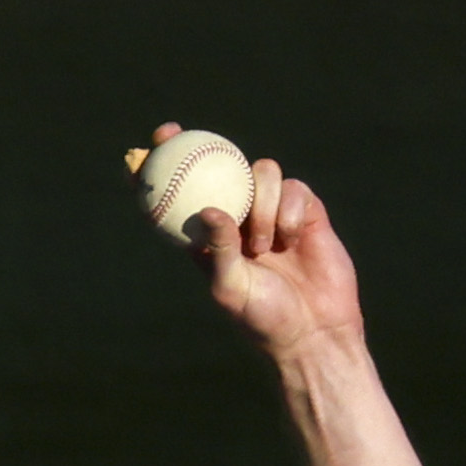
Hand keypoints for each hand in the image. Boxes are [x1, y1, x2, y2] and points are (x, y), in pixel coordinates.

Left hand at [153, 121, 362, 360]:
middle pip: (220, 168)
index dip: (167, 169)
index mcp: (211, 238)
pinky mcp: (305, 211)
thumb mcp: (231, 288)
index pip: (184, 196)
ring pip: (262, 172)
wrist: (315, 331)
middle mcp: (240, 219)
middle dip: (199, 144)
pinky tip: (292, 238)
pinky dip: (290, 211)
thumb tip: (208, 208)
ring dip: (261, 204)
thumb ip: (219, 248)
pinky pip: (294, 188)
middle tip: (179, 134)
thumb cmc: (263, 318)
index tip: (151, 146)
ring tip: (263, 247)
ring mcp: (272, 211)